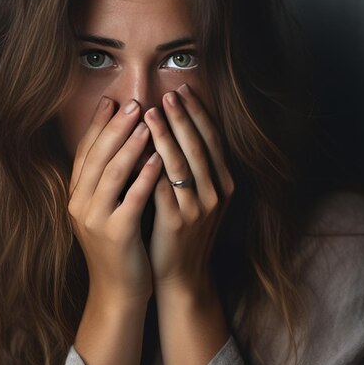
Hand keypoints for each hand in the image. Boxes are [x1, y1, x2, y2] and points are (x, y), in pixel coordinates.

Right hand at [67, 96, 162, 302]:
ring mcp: (95, 219)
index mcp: (76, 196)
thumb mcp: (104, 210)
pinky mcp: (115, 234)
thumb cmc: (117, 246)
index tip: (111, 101)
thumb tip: (122, 143)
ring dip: (129, 144)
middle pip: (96, 156)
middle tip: (132, 102)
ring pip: (111, 173)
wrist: (117, 290)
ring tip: (146, 121)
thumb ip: (107, 181)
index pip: (84, 152)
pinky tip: (157, 158)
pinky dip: (144, 175)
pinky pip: (131, 198)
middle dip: (114, 127)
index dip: (97, 125)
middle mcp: (80, 204)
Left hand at [144, 84, 234, 293]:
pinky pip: (163, 188)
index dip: (199, 114)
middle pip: (200, 147)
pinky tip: (139, 149)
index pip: (212, 140)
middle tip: (168, 93)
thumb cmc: (184, 232)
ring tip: (150, 112)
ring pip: (182, 164)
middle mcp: (216, 194)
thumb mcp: (199, 198)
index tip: (184, 89)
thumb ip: (194, 168)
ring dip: (166, 135)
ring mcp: (198, 209)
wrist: (182, 275)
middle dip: (184, 117)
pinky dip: (152, 167)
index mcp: (223, 184)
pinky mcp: (176, 223)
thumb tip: (178, 128)